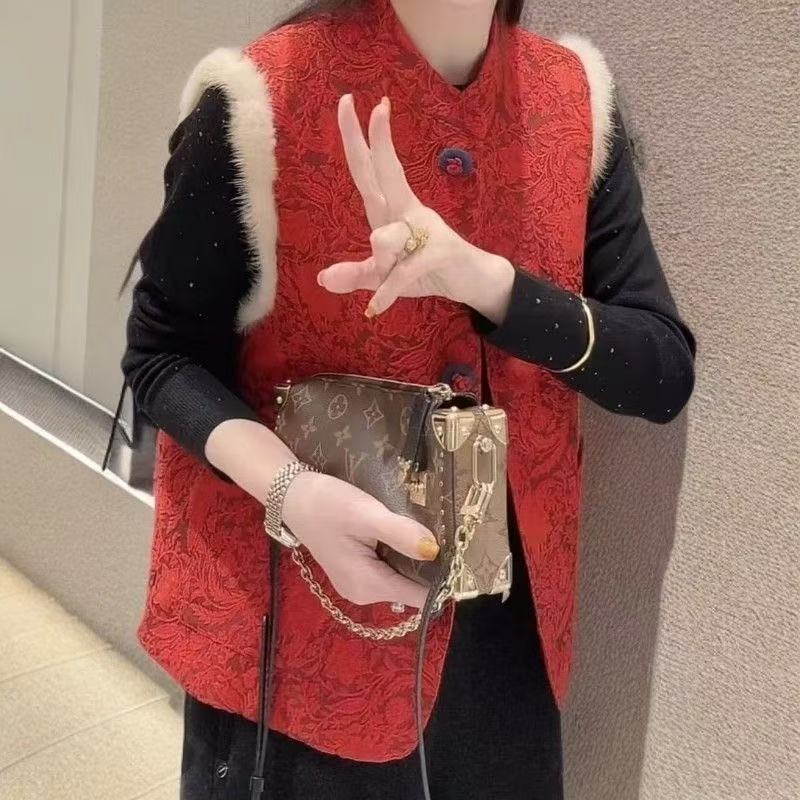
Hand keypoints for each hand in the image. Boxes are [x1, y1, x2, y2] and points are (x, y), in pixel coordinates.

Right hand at [281, 471, 438, 608]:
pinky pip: (390, 569)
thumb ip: (400, 534)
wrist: (292, 495)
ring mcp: (359, 584)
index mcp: (368, 585)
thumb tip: (435, 551)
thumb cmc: (326, 504)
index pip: (419, 596)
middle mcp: (364, 593)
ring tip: (432, 531)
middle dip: (431, 567)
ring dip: (417, 559)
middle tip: (451, 536)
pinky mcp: (357, 571)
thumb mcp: (365, 514)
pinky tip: (408, 533)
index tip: (464, 557)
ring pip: (402, 577)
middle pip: (413, 587)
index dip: (443, 579)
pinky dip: (402, 555)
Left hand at [317, 95, 514, 322]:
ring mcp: (423, 231)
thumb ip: (357, 275)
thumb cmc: (426, 270)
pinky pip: (403, 273)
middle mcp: (405, 212)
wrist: (470, 281)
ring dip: (380, 258)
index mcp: (391, 210)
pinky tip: (375, 307)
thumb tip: (322, 279)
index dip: (357, 140)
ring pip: (387, 235)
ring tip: (381, 280)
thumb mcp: (385, 276)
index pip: (370, 170)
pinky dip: (387, 291)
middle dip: (365, 140)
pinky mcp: (436, 254)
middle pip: (381, 173)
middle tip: (352, 103)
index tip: (348, 102)